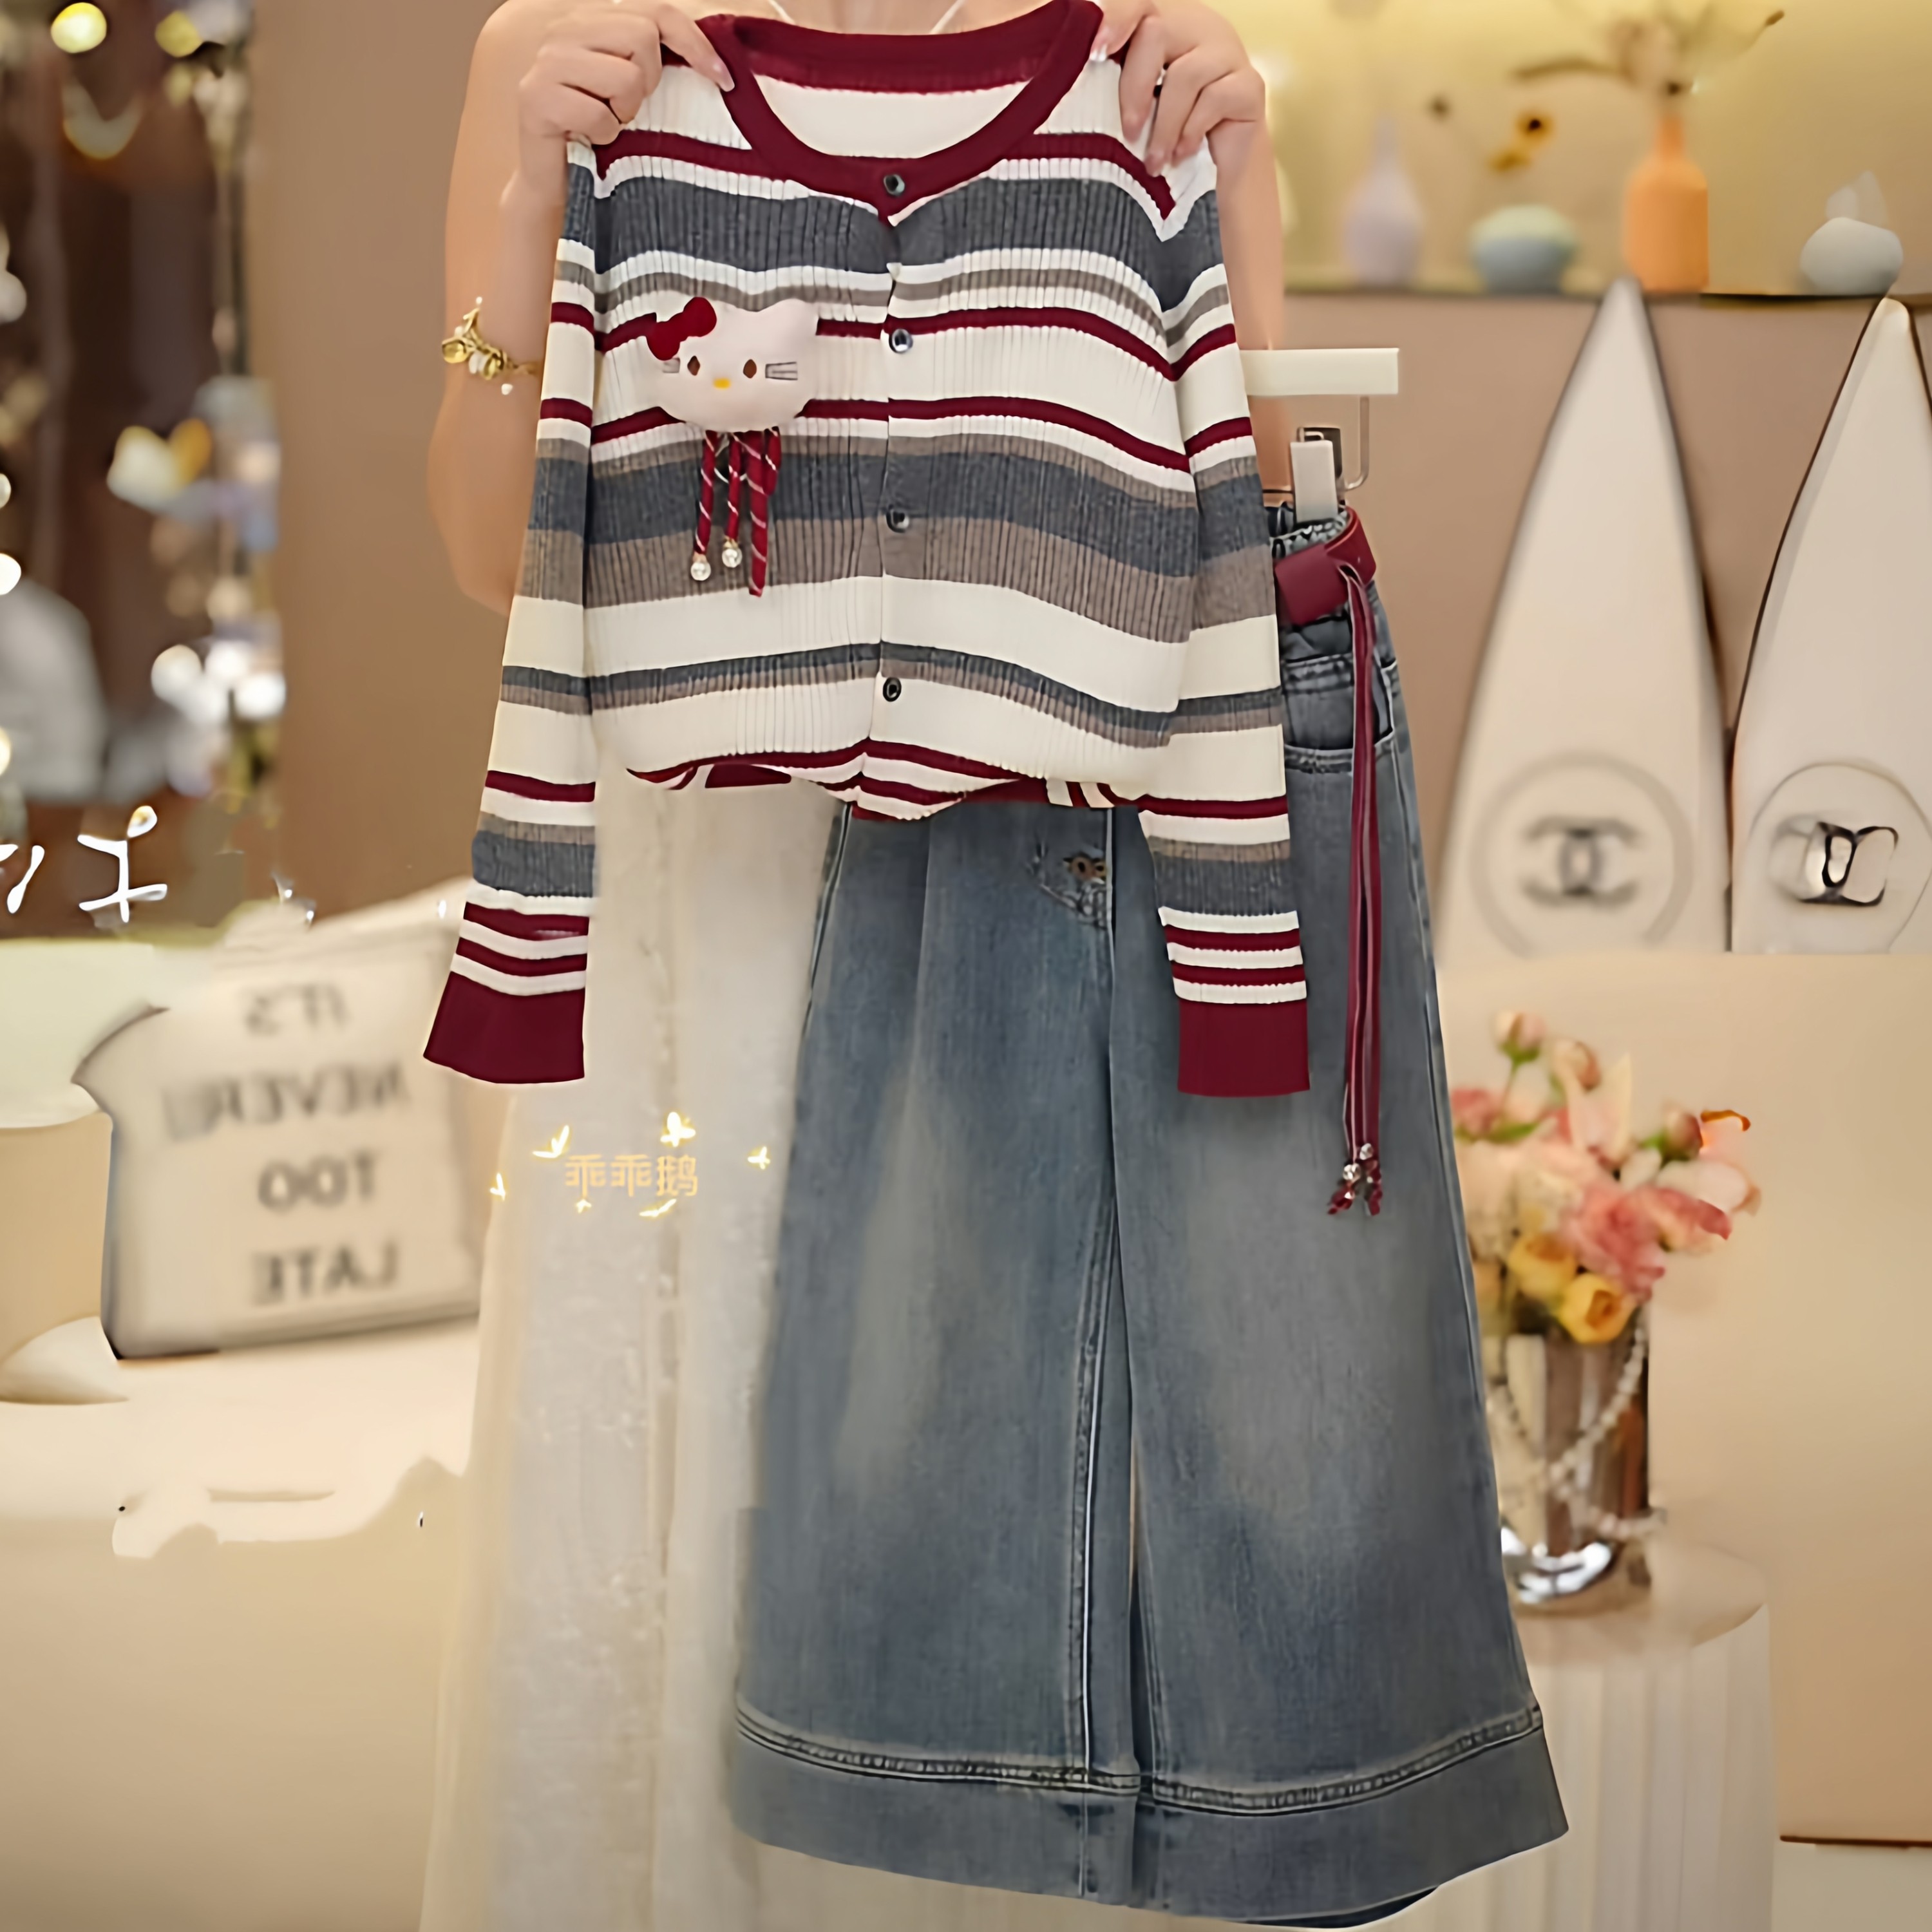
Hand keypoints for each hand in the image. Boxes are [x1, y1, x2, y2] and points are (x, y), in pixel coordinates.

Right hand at [514, 0, 731, 203]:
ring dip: (625, 113)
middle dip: (649, 81)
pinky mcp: (536, 99)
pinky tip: (591, 140)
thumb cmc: (600, 137)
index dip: (694, 41)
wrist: (554, 185)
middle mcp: (564, 32)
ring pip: (625, 77)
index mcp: (590, 21)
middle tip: (631, 108)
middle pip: (641, 37)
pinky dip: (604, 137)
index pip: (655, 11)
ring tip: (608, 123)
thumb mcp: (633, 91)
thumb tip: (719, 61)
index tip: (723, 79)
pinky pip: (599, 115)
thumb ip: (657, 58)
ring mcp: (547, 63)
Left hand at [1093, 0, 1266, 175]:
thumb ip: (1111, 84)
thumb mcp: (1135, 106)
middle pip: (1156, 33)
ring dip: (1164, 126)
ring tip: (1153, 162)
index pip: (1137, 3)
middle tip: (1129, 132)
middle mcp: (1197, 28)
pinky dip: (1191, 132)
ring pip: (1185, 74)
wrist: (1219, 169)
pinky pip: (1215, 98)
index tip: (1096, 51)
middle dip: (1135, 88)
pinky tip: (1182, 154)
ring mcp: (1227, 53)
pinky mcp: (1249, 85)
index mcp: (1164, 25)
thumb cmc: (1166, 136)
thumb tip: (1071, 81)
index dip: (1116, 18)